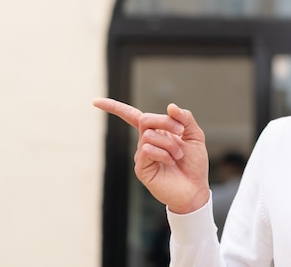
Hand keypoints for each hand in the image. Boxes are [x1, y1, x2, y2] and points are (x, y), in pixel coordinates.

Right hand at [93, 98, 209, 212]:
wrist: (195, 189)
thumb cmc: (194, 164)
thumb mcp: (195, 136)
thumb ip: (185, 119)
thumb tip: (170, 106)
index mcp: (157, 132)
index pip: (132, 116)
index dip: (115, 108)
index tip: (95, 102)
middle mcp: (146, 142)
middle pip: (144, 119)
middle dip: (165, 121)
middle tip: (180, 131)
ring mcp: (141, 155)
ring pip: (149, 135)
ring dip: (170, 143)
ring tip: (178, 155)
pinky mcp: (141, 168)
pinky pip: (147, 149)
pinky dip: (163, 153)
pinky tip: (170, 162)